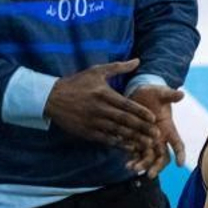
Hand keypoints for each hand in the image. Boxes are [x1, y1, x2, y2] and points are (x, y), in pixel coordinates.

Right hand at [44, 59, 160, 150]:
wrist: (52, 97)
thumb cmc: (76, 82)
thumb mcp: (96, 71)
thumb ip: (118, 67)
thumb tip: (137, 60)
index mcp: (103, 93)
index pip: (126, 105)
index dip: (140, 112)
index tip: (153, 118)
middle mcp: (99, 108)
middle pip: (124, 120)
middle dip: (141, 128)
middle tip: (155, 134)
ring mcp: (92, 121)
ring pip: (117, 131)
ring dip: (133, 138)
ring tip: (146, 143)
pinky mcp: (86, 132)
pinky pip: (105, 139)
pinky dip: (117, 143)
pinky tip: (128, 147)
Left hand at [125, 84, 185, 177]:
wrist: (138, 94)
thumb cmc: (153, 94)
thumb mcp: (161, 93)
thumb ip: (170, 95)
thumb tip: (181, 94)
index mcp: (169, 129)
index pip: (178, 144)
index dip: (180, 154)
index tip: (180, 164)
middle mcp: (160, 138)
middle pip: (162, 157)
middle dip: (157, 166)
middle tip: (150, 174)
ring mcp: (147, 141)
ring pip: (148, 157)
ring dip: (142, 165)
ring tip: (134, 169)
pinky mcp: (134, 140)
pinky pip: (134, 153)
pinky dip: (132, 159)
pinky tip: (126, 164)